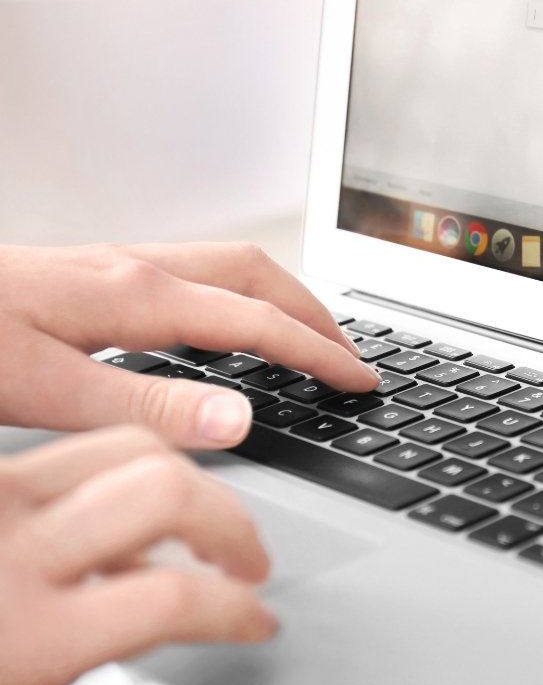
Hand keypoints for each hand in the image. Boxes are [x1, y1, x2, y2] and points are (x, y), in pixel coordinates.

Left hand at [0, 243, 378, 448]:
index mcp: (135, 298)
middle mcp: (133, 270)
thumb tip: (240, 417)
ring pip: (226, 267)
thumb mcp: (43, 389)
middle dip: (315, 311)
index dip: (316, 353)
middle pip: (256, 274)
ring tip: (306, 334)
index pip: (256, 323)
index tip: (358, 380)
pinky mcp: (92, 276)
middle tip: (351, 353)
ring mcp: (113, 266)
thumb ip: (145, 404)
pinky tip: (222, 329)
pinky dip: (237, 297)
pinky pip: (192, 275)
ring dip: (280, 297)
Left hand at [0, 427, 275, 684]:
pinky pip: (79, 452)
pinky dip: (129, 462)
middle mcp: (9, 545)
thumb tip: (151, 623)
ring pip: (126, 450)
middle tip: (250, 557)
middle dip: (230, 522)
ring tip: (213, 505)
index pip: (172, 600)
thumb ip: (81, 654)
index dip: (233, 611)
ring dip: (189, 472)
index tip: (256, 621)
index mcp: (24, 632)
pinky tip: (135, 485)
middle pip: (163, 493)